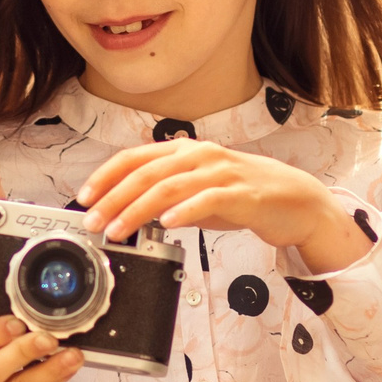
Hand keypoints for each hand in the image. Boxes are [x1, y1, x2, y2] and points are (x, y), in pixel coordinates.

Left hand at [79, 142, 372, 272]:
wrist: (297, 201)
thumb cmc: (245, 196)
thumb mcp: (197, 194)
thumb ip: (166, 199)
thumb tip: (129, 215)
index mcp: (185, 152)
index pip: (134, 158)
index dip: (105, 176)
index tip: (84, 198)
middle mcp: (200, 156)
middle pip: (145, 173)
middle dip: (113, 198)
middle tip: (92, 221)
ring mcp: (221, 173)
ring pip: (169, 186)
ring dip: (138, 210)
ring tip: (118, 230)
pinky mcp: (242, 194)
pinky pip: (207, 199)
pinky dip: (184, 211)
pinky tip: (167, 224)